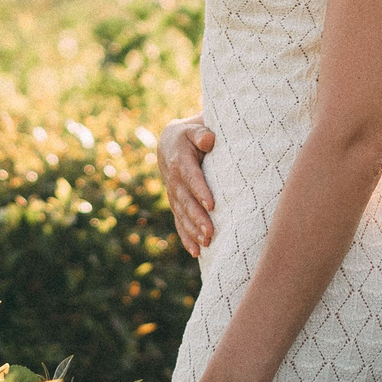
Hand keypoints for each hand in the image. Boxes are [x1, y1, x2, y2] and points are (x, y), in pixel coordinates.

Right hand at [158, 116, 217, 255]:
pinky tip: (196, 252)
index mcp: (180, 161)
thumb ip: (201, 133)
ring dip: (194, 230)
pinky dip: (187, 237)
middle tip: (211, 232)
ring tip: (207, 244)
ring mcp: (174, 195)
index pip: (191, 178)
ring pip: (183, 215)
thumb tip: (209, 140)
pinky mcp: (175, 204)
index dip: (200, 192)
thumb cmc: (189, 135)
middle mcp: (174, 181)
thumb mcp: (194, 129)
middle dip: (198, 218)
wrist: (169, 143)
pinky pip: (179, 222)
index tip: (212, 206)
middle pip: (187, 202)